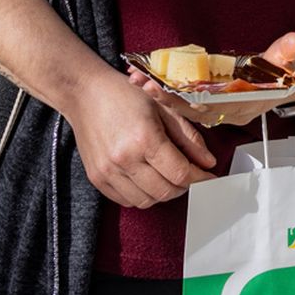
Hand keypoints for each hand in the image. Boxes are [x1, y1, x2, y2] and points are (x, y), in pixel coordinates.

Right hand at [68, 67, 216, 207]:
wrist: (85, 93)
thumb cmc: (125, 95)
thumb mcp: (164, 108)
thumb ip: (188, 138)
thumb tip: (208, 162)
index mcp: (144, 138)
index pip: (180, 173)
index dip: (200, 178)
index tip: (208, 178)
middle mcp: (124, 159)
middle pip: (165, 192)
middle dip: (184, 186)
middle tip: (189, 174)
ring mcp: (108, 171)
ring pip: (146, 201)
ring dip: (163, 192)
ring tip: (167, 174)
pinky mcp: (97, 178)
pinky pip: (126, 201)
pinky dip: (141, 195)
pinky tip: (147, 178)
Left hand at [130, 32, 294, 129]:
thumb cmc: (294, 71)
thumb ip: (291, 52)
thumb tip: (292, 42)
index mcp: (246, 102)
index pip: (211, 104)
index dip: (186, 98)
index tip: (163, 88)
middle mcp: (231, 108)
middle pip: (191, 108)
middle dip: (164, 98)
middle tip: (140, 83)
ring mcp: (222, 105)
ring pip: (186, 105)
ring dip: (162, 94)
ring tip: (137, 80)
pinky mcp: (215, 99)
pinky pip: (188, 99)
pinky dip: (169, 90)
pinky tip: (150, 79)